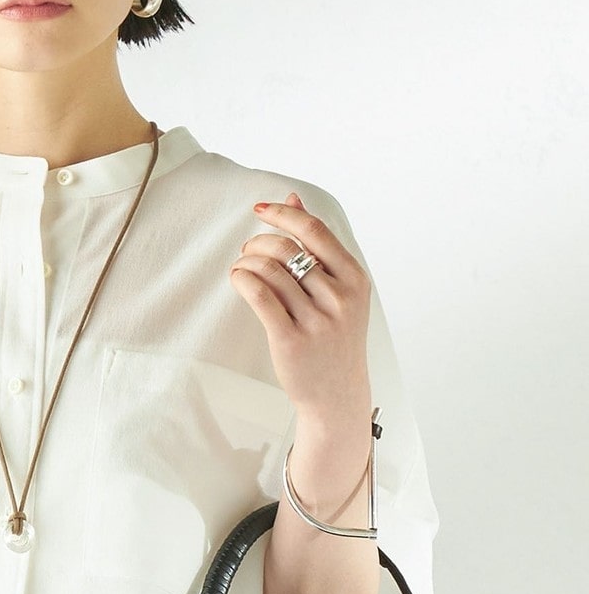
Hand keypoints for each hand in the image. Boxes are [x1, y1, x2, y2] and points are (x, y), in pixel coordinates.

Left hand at [229, 192, 371, 425]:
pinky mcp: (291, 340)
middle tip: (248, 252)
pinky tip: (238, 280)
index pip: (315, 230)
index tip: (260, 210)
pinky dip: (242, 280)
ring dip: (246, 262)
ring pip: (269, 270)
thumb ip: (319, 246)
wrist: (337, 394)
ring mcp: (317, 320)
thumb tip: (295, 199)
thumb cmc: (334, 337)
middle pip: (287, 249)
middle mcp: (339, 297)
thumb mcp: (338, 290)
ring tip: (241, 269)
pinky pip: (259, 295)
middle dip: (258, 243)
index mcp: (354, 279)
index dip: (283, 214)